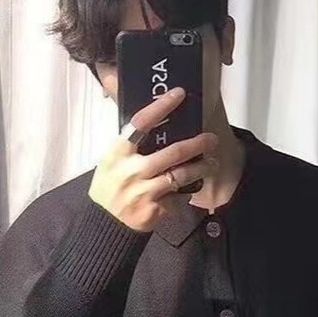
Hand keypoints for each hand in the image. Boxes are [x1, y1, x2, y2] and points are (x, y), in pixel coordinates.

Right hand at [88, 87, 218, 231]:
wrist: (105, 223)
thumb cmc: (110, 185)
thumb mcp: (111, 159)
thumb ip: (128, 139)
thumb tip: (140, 107)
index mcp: (117, 152)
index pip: (141, 123)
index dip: (160, 106)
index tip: (179, 94)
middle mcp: (131, 170)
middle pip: (172, 152)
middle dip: (197, 144)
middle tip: (212, 139)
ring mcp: (143, 191)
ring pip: (182, 175)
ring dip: (201, 168)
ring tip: (211, 163)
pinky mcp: (154, 209)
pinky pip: (178, 196)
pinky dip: (186, 191)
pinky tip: (190, 187)